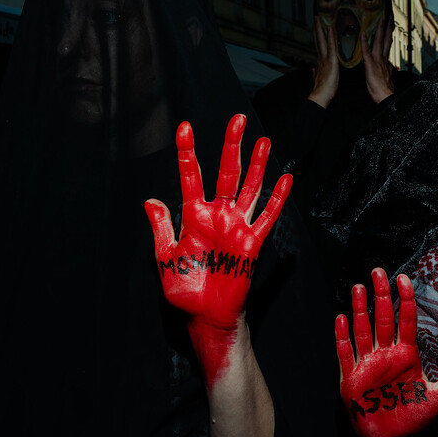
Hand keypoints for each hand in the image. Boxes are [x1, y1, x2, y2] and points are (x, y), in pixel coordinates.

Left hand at [145, 116, 290, 381]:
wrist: (205, 316)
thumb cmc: (184, 291)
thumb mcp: (165, 258)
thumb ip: (162, 228)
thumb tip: (151, 201)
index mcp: (193, 216)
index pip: (191, 177)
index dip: (188, 152)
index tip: (184, 127)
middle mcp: (217, 215)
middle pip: (226, 172)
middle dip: (231, 145)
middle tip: (237, 119)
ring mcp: (236, 226)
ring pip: (249, 188)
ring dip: (257, 164)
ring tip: (263, 140)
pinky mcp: (252, 242)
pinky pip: (267, 216)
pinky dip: (277, 199)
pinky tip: (286, 180)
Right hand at [309, 16, 338, 107]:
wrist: (320, 96)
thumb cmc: (322, 90)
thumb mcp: (318, 79)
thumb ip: (315, 73)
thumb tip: (312, 70)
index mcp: (320, 62)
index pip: (318, 46)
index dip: (317, 37)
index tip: (316, 29)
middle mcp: (320, 58)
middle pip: (318, 40)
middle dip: (316, 29)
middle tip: (316, 18)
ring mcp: (324, 59)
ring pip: (322, 41)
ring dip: (320, 29)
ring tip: (319, 19)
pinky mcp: (330, 61)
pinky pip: (331, 47)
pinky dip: (330, 38)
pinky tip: (329, 29)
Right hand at [337, 268, 437, 436]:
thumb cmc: (414, 418)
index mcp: (406, 355)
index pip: (405, 320)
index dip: (405, 300)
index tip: (403, 279)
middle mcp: (386, 354)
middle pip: (381, 318)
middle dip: (379, 295)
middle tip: (378, 271)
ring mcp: (367, 364)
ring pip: (362, 330)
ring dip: (360, 309)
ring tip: (358, 287)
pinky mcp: (351, 378)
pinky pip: (345, 353)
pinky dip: (342, 336)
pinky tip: (341, 318)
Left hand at [363, 12, 394, 103]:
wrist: (385, 97)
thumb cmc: (384, 91)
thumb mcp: (388, 78)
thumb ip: (389, 70)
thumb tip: (391, 67)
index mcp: (385, 61)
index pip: (388, 43)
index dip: (389, 33)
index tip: (390, 24)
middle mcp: (382, 58)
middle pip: (386, 39)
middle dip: (387, 26)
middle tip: (388, 15)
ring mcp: (377, 60)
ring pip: (379, 41)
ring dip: (379, 28)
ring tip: (381, 18)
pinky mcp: (370, 65)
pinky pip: (366, 51)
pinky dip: (364, 42)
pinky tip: (363, 33)